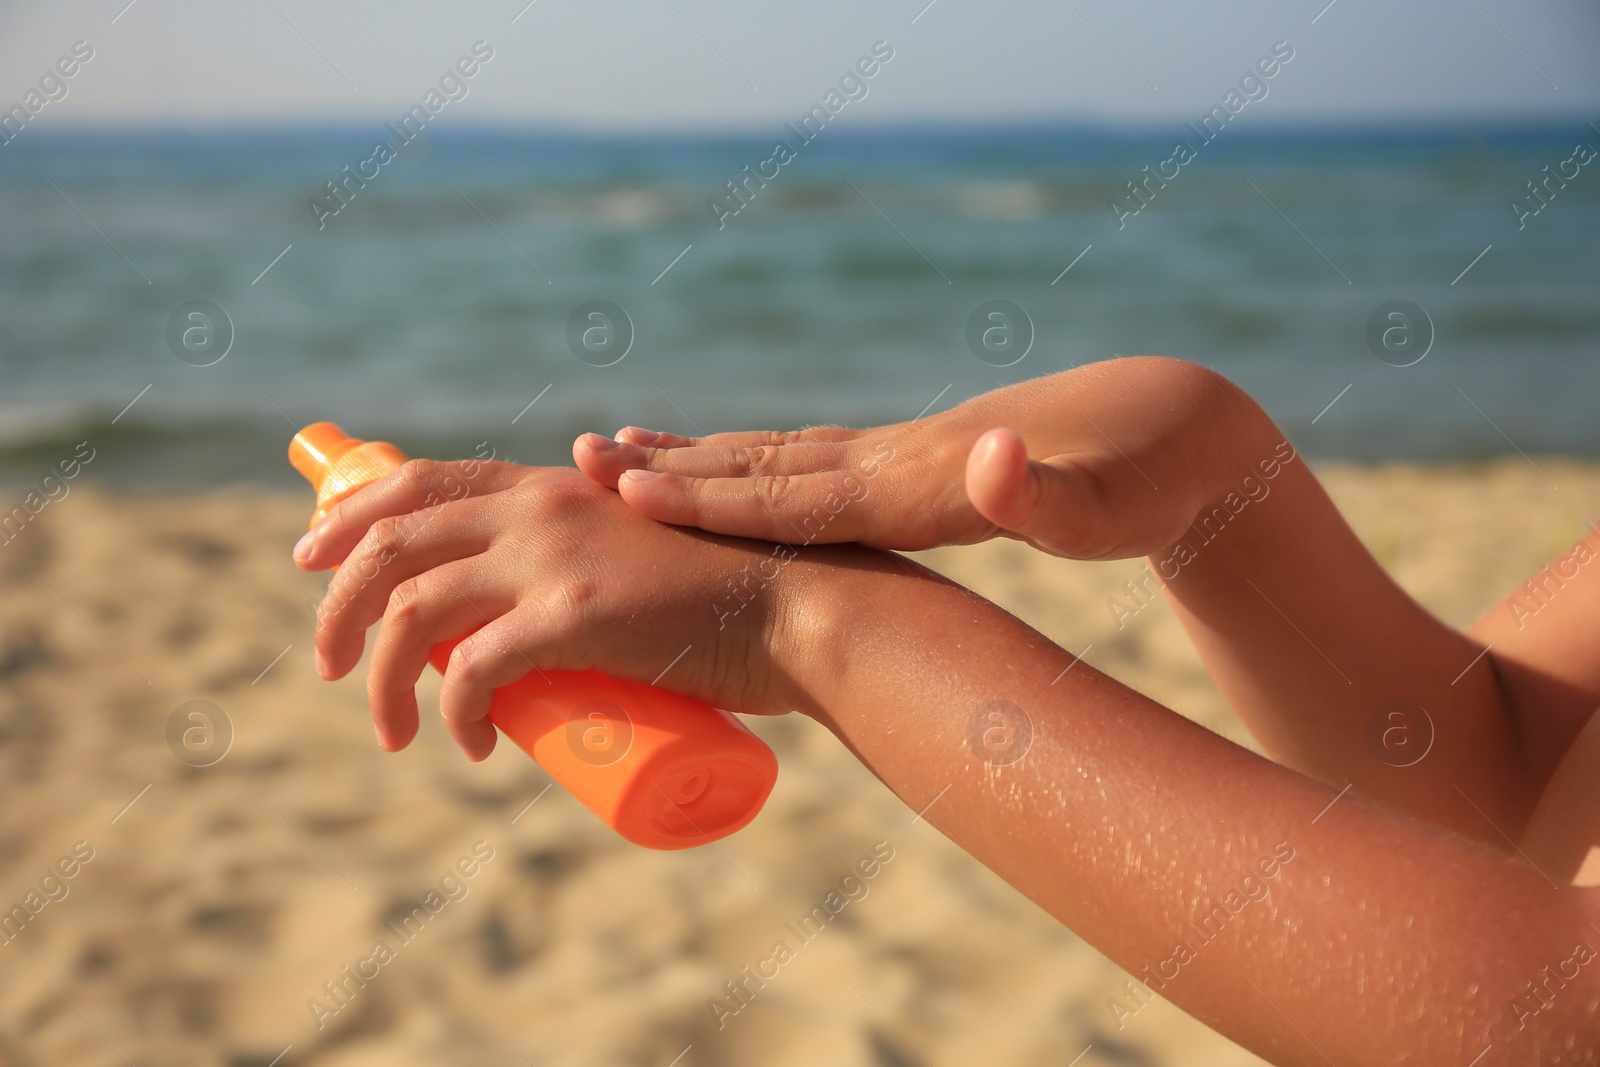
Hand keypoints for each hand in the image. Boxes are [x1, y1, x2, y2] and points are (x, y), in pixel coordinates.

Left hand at [292, 460, 824, 759]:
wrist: (796, 607)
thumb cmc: (725, 591)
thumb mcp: (636, 547)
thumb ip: (589, 548)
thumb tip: (542, 594)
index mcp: (546, 484)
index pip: (416, 481)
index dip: (349, 519)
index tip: (311, 562)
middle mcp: (536, 505)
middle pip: (390, 545)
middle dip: (338, 608)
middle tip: (330, 666)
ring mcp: (552, 557)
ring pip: (413, 613)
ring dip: (381, 681)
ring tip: (390, 733)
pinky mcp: (573, 615)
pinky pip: (471, 672)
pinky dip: (452, 717)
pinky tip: (472, 749)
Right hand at [573, 356, 1255, 558]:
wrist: (1174, 426)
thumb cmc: (1139, 480)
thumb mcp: (1103, 504)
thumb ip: (1045, 493)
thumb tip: (997, 457)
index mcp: (919, 481)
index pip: (792, 491)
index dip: (707, 494)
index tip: (625, 485)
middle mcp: (893, 460)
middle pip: (761, 464)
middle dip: (670, 468)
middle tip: (578, 459)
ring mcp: (898, 457)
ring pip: (775, 458)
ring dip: (696, 458)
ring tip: (618, 451)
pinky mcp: (911, 466)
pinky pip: (807, 469)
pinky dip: (750, 468)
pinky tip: (724, 471)